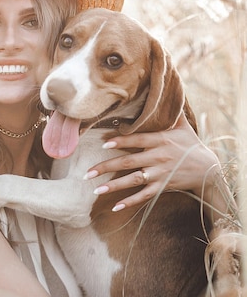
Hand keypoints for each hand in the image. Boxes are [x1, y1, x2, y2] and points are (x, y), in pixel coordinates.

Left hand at [86, 114, 222, 211]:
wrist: (208, 169)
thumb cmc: (190, 144)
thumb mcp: (182, 126)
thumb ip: (170, 111)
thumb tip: (166, 89)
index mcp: (160, 141)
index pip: (137, 140)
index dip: (121, 141)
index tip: (104, 142)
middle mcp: (158, 157)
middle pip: (129, 162)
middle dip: (106, 167)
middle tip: (87, 172)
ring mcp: (160, 174)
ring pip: (133, 180)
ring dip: (114, 186)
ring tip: (95, 190)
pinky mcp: (163, 187)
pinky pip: (145, 196)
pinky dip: (131, 202)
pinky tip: (116, 207)